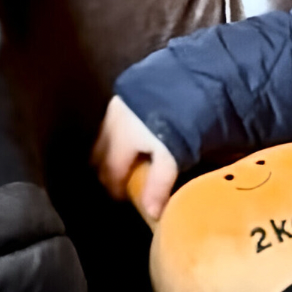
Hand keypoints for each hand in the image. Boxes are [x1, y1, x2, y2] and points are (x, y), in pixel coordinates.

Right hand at [90, 96, 178, 220]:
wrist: (191, 76)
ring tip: (132, 161)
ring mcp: (119, 104)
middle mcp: (112, 122)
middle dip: (108, 171)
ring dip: (114, 150)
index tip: (125, 200)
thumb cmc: (181, 120)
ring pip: (106, 135)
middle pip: (99, 154)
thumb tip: (151, 214)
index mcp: (119, 140)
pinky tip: (139, 135)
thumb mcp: (171, 155)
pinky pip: (117, 119)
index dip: (114, 190)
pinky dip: (122, 133)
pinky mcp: (130, 91)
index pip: (108, 174)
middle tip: (124, 184)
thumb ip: (159, 184)